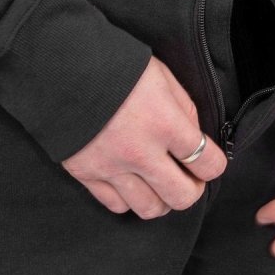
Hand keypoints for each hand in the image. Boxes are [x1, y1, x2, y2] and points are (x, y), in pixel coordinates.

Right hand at [62, 55, 227, 218]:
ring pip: (150, 208)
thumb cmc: (116, 65)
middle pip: (182, 197)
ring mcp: (111, 167)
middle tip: (187, 178)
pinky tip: (131, 182)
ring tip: (158, 182)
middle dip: (192, 190)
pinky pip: (116, 205)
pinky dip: (128, 198)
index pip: (209, 164)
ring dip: (161, 199)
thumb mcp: (162, 77)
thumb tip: (197, 138)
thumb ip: (184, 110)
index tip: (209, 161)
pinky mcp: (86, 174)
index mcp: (165, 123)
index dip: (214, 165)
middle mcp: (141, 152)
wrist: (60, 66)